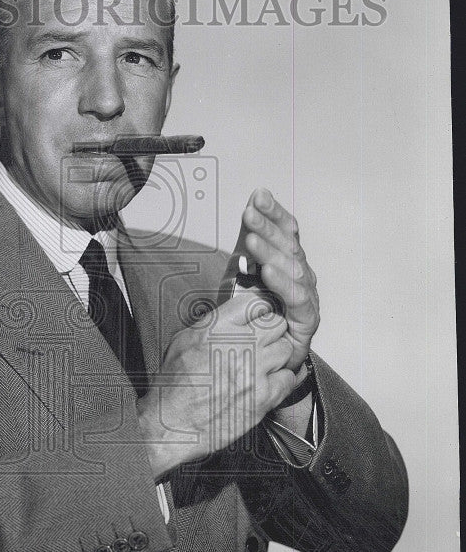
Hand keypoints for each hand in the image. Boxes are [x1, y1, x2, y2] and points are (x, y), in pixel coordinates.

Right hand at [137, 295, 296, 477]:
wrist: (172, 423)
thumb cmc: (173, 386)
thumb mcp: (183, 340)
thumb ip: (213, 323)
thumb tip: (234, 315)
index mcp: (216, 328)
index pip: (255, 303)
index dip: (259, 311)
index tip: (258, 318)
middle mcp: (238, 345)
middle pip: (277, 324)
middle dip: (271, 332)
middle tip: (261, 343)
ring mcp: (254, 370)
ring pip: (286, 349)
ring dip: (277, 356)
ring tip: (262, 365)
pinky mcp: (264, 395)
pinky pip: (288, 377)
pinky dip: (281, 381)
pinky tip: (265, 384)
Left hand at [241, 188, 319, 371]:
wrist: (260, 356)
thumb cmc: (253, 313)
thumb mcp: (244, 271)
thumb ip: (250, 238)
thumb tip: (251, 203)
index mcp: (289, 260)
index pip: (286, 230)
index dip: (274, 212)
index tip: (258, 195)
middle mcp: (302, 275)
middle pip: (289, 245)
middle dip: (269, 227)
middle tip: (250, 214)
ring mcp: (307, 296)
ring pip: (293, 269)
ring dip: (272, 252)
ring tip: (251, 240)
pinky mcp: (307, 320)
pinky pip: (296, 299)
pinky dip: (282, 284)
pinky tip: (268, 272)